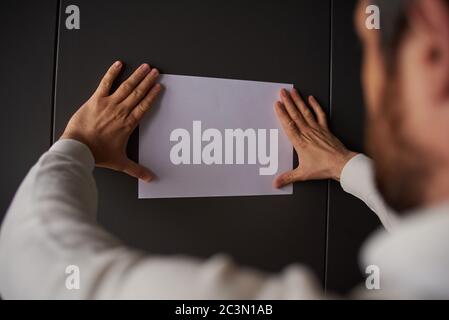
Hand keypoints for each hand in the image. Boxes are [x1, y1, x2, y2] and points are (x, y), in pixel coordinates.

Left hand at [61, 61, 161, 181]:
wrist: (78, 148)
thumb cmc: (98, 154)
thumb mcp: (120, 163)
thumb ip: (136, 170)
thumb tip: (150, 178)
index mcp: (128, 124)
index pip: (144, 106)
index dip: (152, 95)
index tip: (158, 87)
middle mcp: (121, 111)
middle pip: (138, 93)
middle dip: (148, 81)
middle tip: (156, 72)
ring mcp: (108, 104)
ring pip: (126, 86)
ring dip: (137, 76)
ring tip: (145, 67)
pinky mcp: (95, 100)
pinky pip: (105, 83)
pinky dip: (112, 73)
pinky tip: (118, 64)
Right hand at [274, 88, 356, 187]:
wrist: (341, 164)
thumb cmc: (324, 167)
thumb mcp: (303, 174)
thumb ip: (288, 177)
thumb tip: (276, 183)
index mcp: (300, 142)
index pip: (288, 124)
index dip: (282, 113)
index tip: (276, 104)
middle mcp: (308, 133)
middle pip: (295, 114)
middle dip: (288, 102)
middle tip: (282, 92)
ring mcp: (317, 129)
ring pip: (306, 112)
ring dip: (299, 101)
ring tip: (293, 91)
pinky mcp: (326, 129)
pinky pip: (320, 115)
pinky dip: (316, 106)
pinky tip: (311, 98)